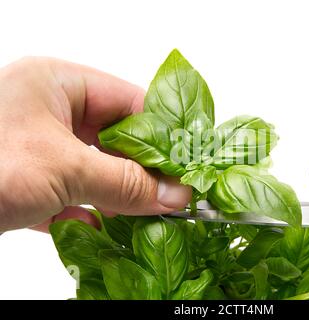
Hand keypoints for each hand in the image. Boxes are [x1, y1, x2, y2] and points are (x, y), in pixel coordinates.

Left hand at [0, 57, 190, 231]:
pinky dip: (83, 212)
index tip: (184, 165)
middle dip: (138, 170)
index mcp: (57, 84)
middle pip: (113, 138)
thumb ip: (125, 183)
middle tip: (167, 195)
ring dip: (114, 195)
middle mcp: (48, 111)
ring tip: (142, 214)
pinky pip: (67, 194)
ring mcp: (35, 147)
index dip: (161, 135)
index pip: (129, 103)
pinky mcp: (24, 180)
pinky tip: (97, 226)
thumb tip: (176, 195)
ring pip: (92, 168)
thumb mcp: (64, 169)